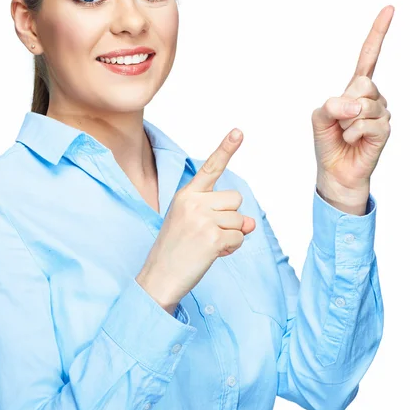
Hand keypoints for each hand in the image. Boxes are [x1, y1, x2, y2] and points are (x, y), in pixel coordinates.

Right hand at [136, 129, 255, 313]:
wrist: (159, 277)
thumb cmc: (175, 249)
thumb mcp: (194, 224)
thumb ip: (222, 215)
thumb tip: (251, 222)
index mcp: (186, 194)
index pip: (210, 168)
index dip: (226, 149)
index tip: (239, 131)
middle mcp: (193, 202)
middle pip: (236, 199)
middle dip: (230, 217)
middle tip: (206, 233)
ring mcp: (203, 219)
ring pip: (240, 221)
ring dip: (230, 236)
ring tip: (205, 245)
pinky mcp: (213, 238)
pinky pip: (239, 239)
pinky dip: (230, 250)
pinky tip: (210, 254)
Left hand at [311, 5, 393, 200]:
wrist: (335, 170)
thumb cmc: (328, 142)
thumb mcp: (319, 118)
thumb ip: (331, 105)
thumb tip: (355, 106)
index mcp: (354, 88)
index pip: (368, 56)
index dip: (378, 33)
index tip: (389, 9)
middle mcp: (371, 97)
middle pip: (363, 83)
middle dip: (345, 103)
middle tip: (340, 122)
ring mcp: (380, 112)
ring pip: (364, 105)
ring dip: (346, 123)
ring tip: (345, 134)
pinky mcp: (384, 129)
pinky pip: (367, 124)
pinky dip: (352, 133)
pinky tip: (352, 140)